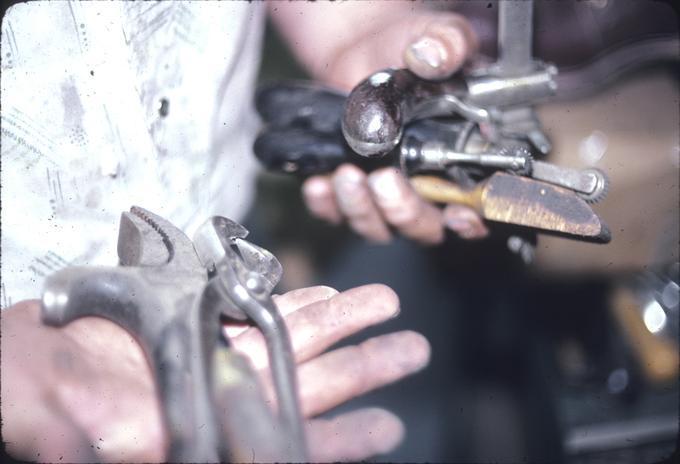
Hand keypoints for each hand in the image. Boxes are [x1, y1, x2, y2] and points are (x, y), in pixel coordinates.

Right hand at [1, 284, 428, 461]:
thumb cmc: (19, 388)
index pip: (276, 439)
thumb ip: (79, 440)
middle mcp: (209, 395)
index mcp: (187, 427)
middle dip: (359, 366)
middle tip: (412, 347)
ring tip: (384, 308)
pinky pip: (253, 314)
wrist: (10, 357)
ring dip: (338, 328)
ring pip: (287, 342)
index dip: (334, 439)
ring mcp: (207, 357)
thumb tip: (109, 451)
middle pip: (301, 384)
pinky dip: (289, 303)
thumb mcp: (46, 418)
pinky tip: (321, 295)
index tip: (388, 426)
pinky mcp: (196, 325)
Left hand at [271, 5, 488, 242]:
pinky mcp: (348, 190)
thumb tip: (433, 56)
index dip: (469, 222)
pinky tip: (319, 184)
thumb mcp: (439, 37)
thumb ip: (448, 45)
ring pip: (376, 226)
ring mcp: (384, 193)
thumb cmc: (412, 48)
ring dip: (361, 209)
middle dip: (403, 212)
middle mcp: (424, 185)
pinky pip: (335, 213)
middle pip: (421, 227)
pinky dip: (326, 205)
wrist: (366, 48)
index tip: (457, 215)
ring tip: (347, 175)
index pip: (474, 209)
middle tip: (386, 180)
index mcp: (460, 161)